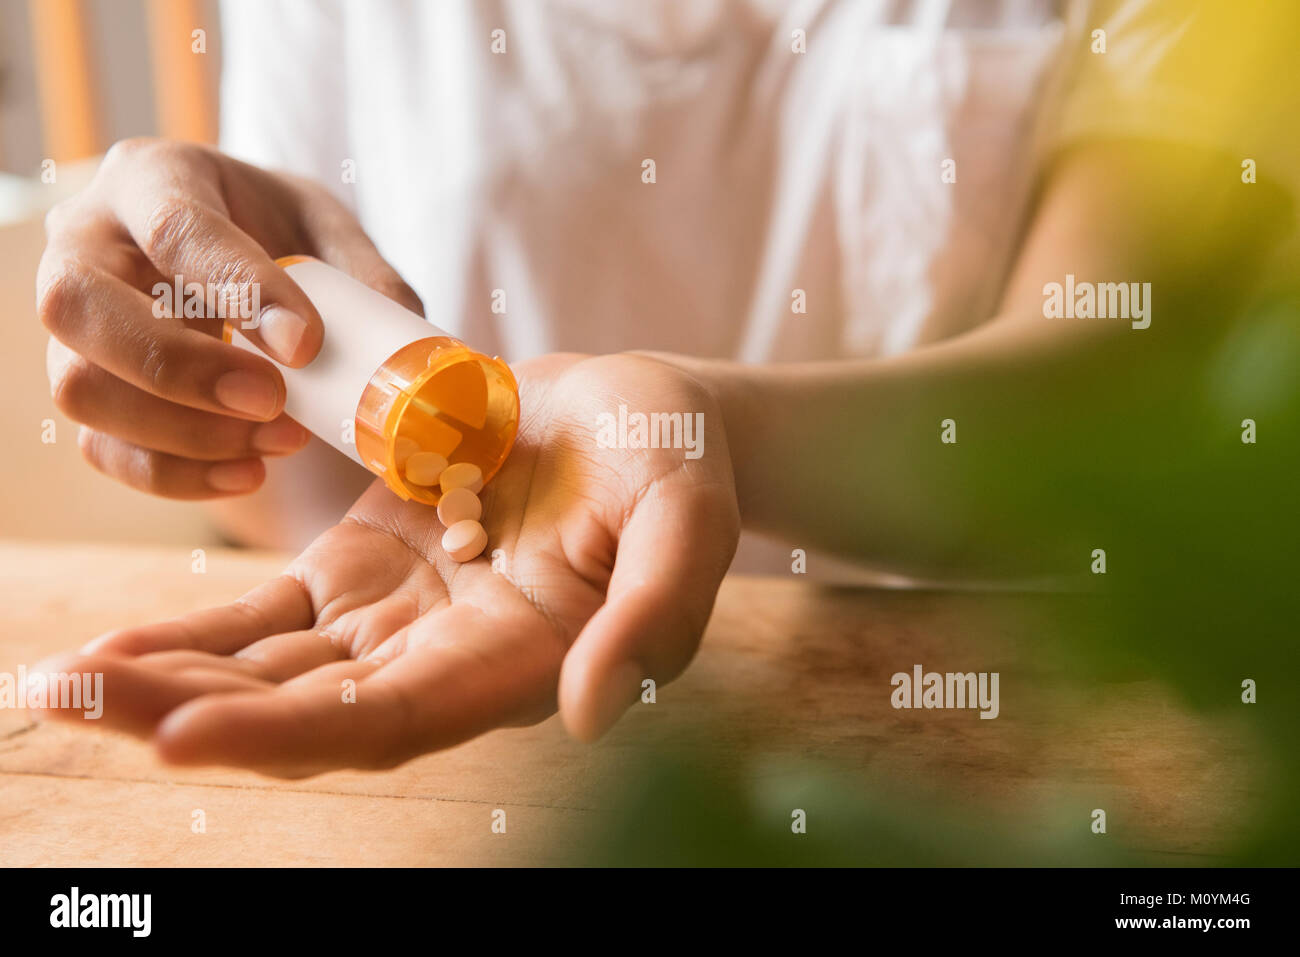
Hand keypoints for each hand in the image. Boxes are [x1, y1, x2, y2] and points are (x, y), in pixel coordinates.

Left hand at [35, 354, 739, 775]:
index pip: (390, 720)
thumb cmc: (674, 464)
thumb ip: (657, 613)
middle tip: (63, 698)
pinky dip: (193, 634)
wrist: (639, 418)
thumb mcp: (687, 520)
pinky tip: (112, 643)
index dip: (290, 733)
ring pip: (267, 669)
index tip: (182, 735)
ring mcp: (395, 619)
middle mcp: (441, 662)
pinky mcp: (363, 570)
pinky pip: (266, 617)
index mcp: (512, 665)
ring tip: (56, 680)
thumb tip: (588, 713)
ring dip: (165, 679)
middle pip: (300, 709)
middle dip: (183, 711)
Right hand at [37, 138, 421, 497]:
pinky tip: (251, 472)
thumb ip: (363, 275)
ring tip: (282, 440)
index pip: (177, 229)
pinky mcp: (84, 388)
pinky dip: (177, 475)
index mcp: (153, 178)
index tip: (306, 345)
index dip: (240, 289)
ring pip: (78, 386)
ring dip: (184, 432)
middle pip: (77, 305)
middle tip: (271, 400)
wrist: (239, 264)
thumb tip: (401, 340)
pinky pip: (101, 447)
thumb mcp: (327, 228)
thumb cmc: (278, 232)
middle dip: (178, 367)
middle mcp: (88, 241)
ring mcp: (73, 322)